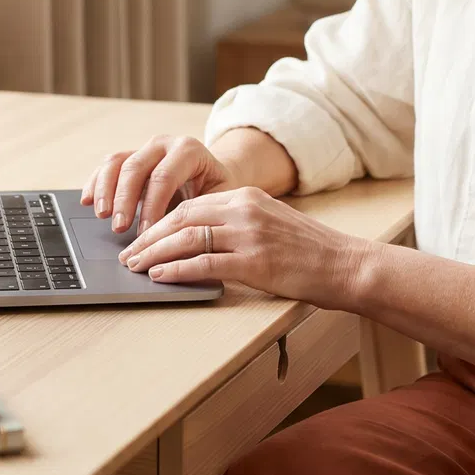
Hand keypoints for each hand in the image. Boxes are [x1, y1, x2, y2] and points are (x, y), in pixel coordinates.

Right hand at [79, 135, 238, 233]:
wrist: (215, 177)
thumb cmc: (218, 193)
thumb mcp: (218, 202)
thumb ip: (200, 216)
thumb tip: (182, 246)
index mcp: (189, 150)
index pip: (164, 176)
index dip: (152, 206)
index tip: (146, 233)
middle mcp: (163, 144)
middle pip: (135, 167)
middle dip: (124, 199)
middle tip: (119, 228)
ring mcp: (144, 149)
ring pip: (116, 162)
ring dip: (105, 190)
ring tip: (102, 216)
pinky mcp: (130, 158)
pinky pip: (106, 167)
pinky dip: (95, 183)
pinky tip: (86, 201)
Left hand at [118, 186, 369, 307]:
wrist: (346, 265)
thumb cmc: (311, 251)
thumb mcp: (272, 222)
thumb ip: (239, 224)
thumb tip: (199, 239)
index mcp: (247, 197)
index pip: (191, 205)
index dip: (160, 221)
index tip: (142, 237)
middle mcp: (245, 210)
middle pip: (182, 218)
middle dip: (149, 237)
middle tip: (129, 254)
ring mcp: (250, 235)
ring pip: (187, 239)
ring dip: (155, 254)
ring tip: (137, 267)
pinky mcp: (255, 263)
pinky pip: (205, 264)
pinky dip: (178, 270)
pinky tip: (161, 276)